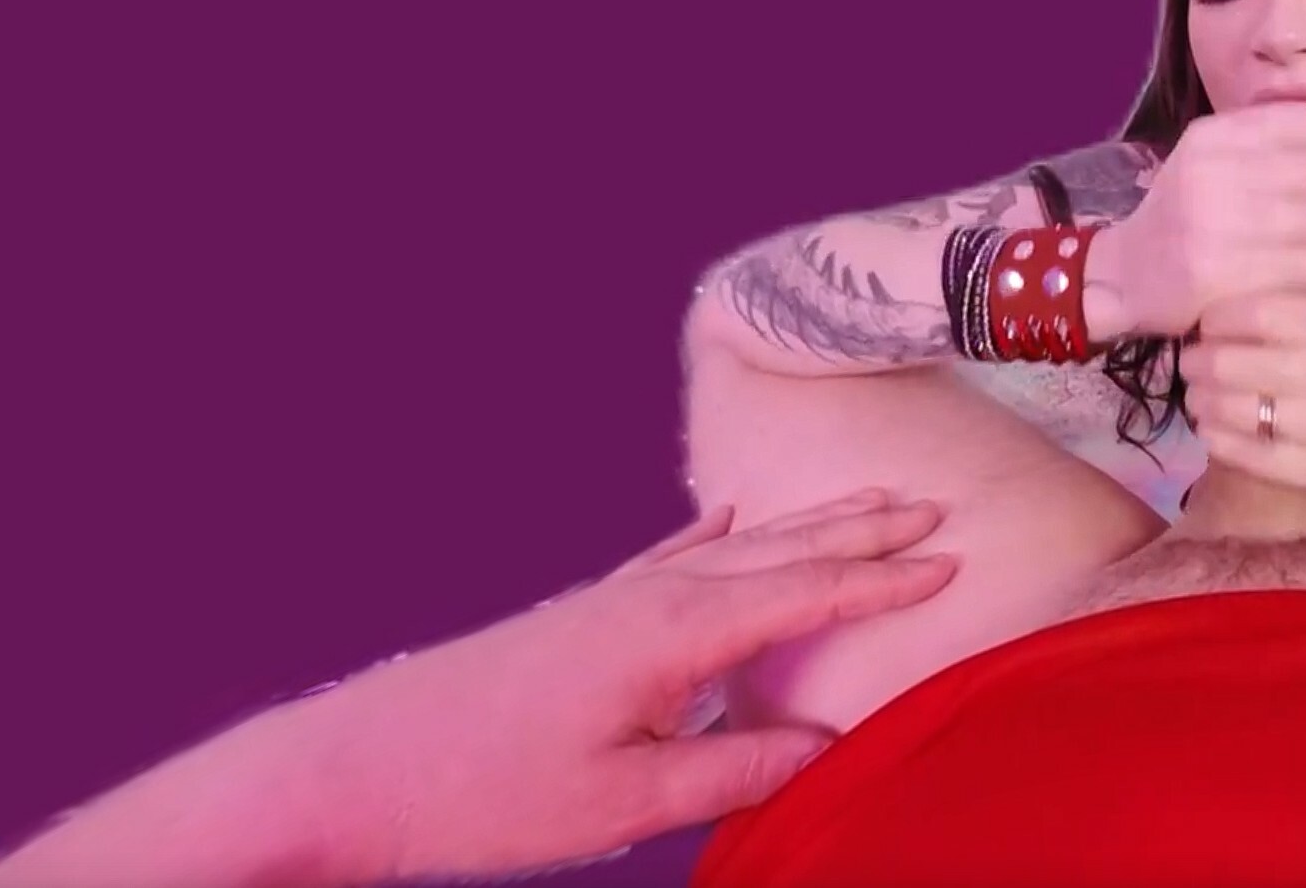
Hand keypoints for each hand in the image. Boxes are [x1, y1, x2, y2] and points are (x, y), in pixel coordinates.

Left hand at [290, 491, 956, 883]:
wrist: (354, 766)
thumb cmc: (483, 792)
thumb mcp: (623, 802)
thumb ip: (733, 776)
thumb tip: (823, 748)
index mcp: (672, 635)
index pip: (803, 597)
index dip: (882, 583)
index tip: (951, 560)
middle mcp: (648, 598)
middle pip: (779, 553)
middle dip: (861, 532)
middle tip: (935, 506)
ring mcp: (610, 599)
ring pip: (735, 548)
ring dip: (807, 525)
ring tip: (867, 503)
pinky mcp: (579, 615)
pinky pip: (670, 557)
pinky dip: (715, 534)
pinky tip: (731, 514)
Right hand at [1091, 104, 1305, 337]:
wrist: (1125, 276)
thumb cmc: (1177, 215)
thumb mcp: (1205, 158)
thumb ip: (1262, 143)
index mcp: (1207, 138)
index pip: (1300, 126)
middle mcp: (1209, 173)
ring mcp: (1212, 225)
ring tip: (1300, 247)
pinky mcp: (1220, 273)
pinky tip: (1288, 272)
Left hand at [1177, 291, 1305, 496]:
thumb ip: (1284, 316)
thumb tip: (1211, 312)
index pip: (1261, 315)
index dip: (1218, 318)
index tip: (1203, 325)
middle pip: (1239, 366)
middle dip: (1199, 364)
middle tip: (1190, 366)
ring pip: (1243, 413)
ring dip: (1204, 405)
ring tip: (1198, 401)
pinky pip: (1259, 457)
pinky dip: (1223, 443)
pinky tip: (1210, 433)